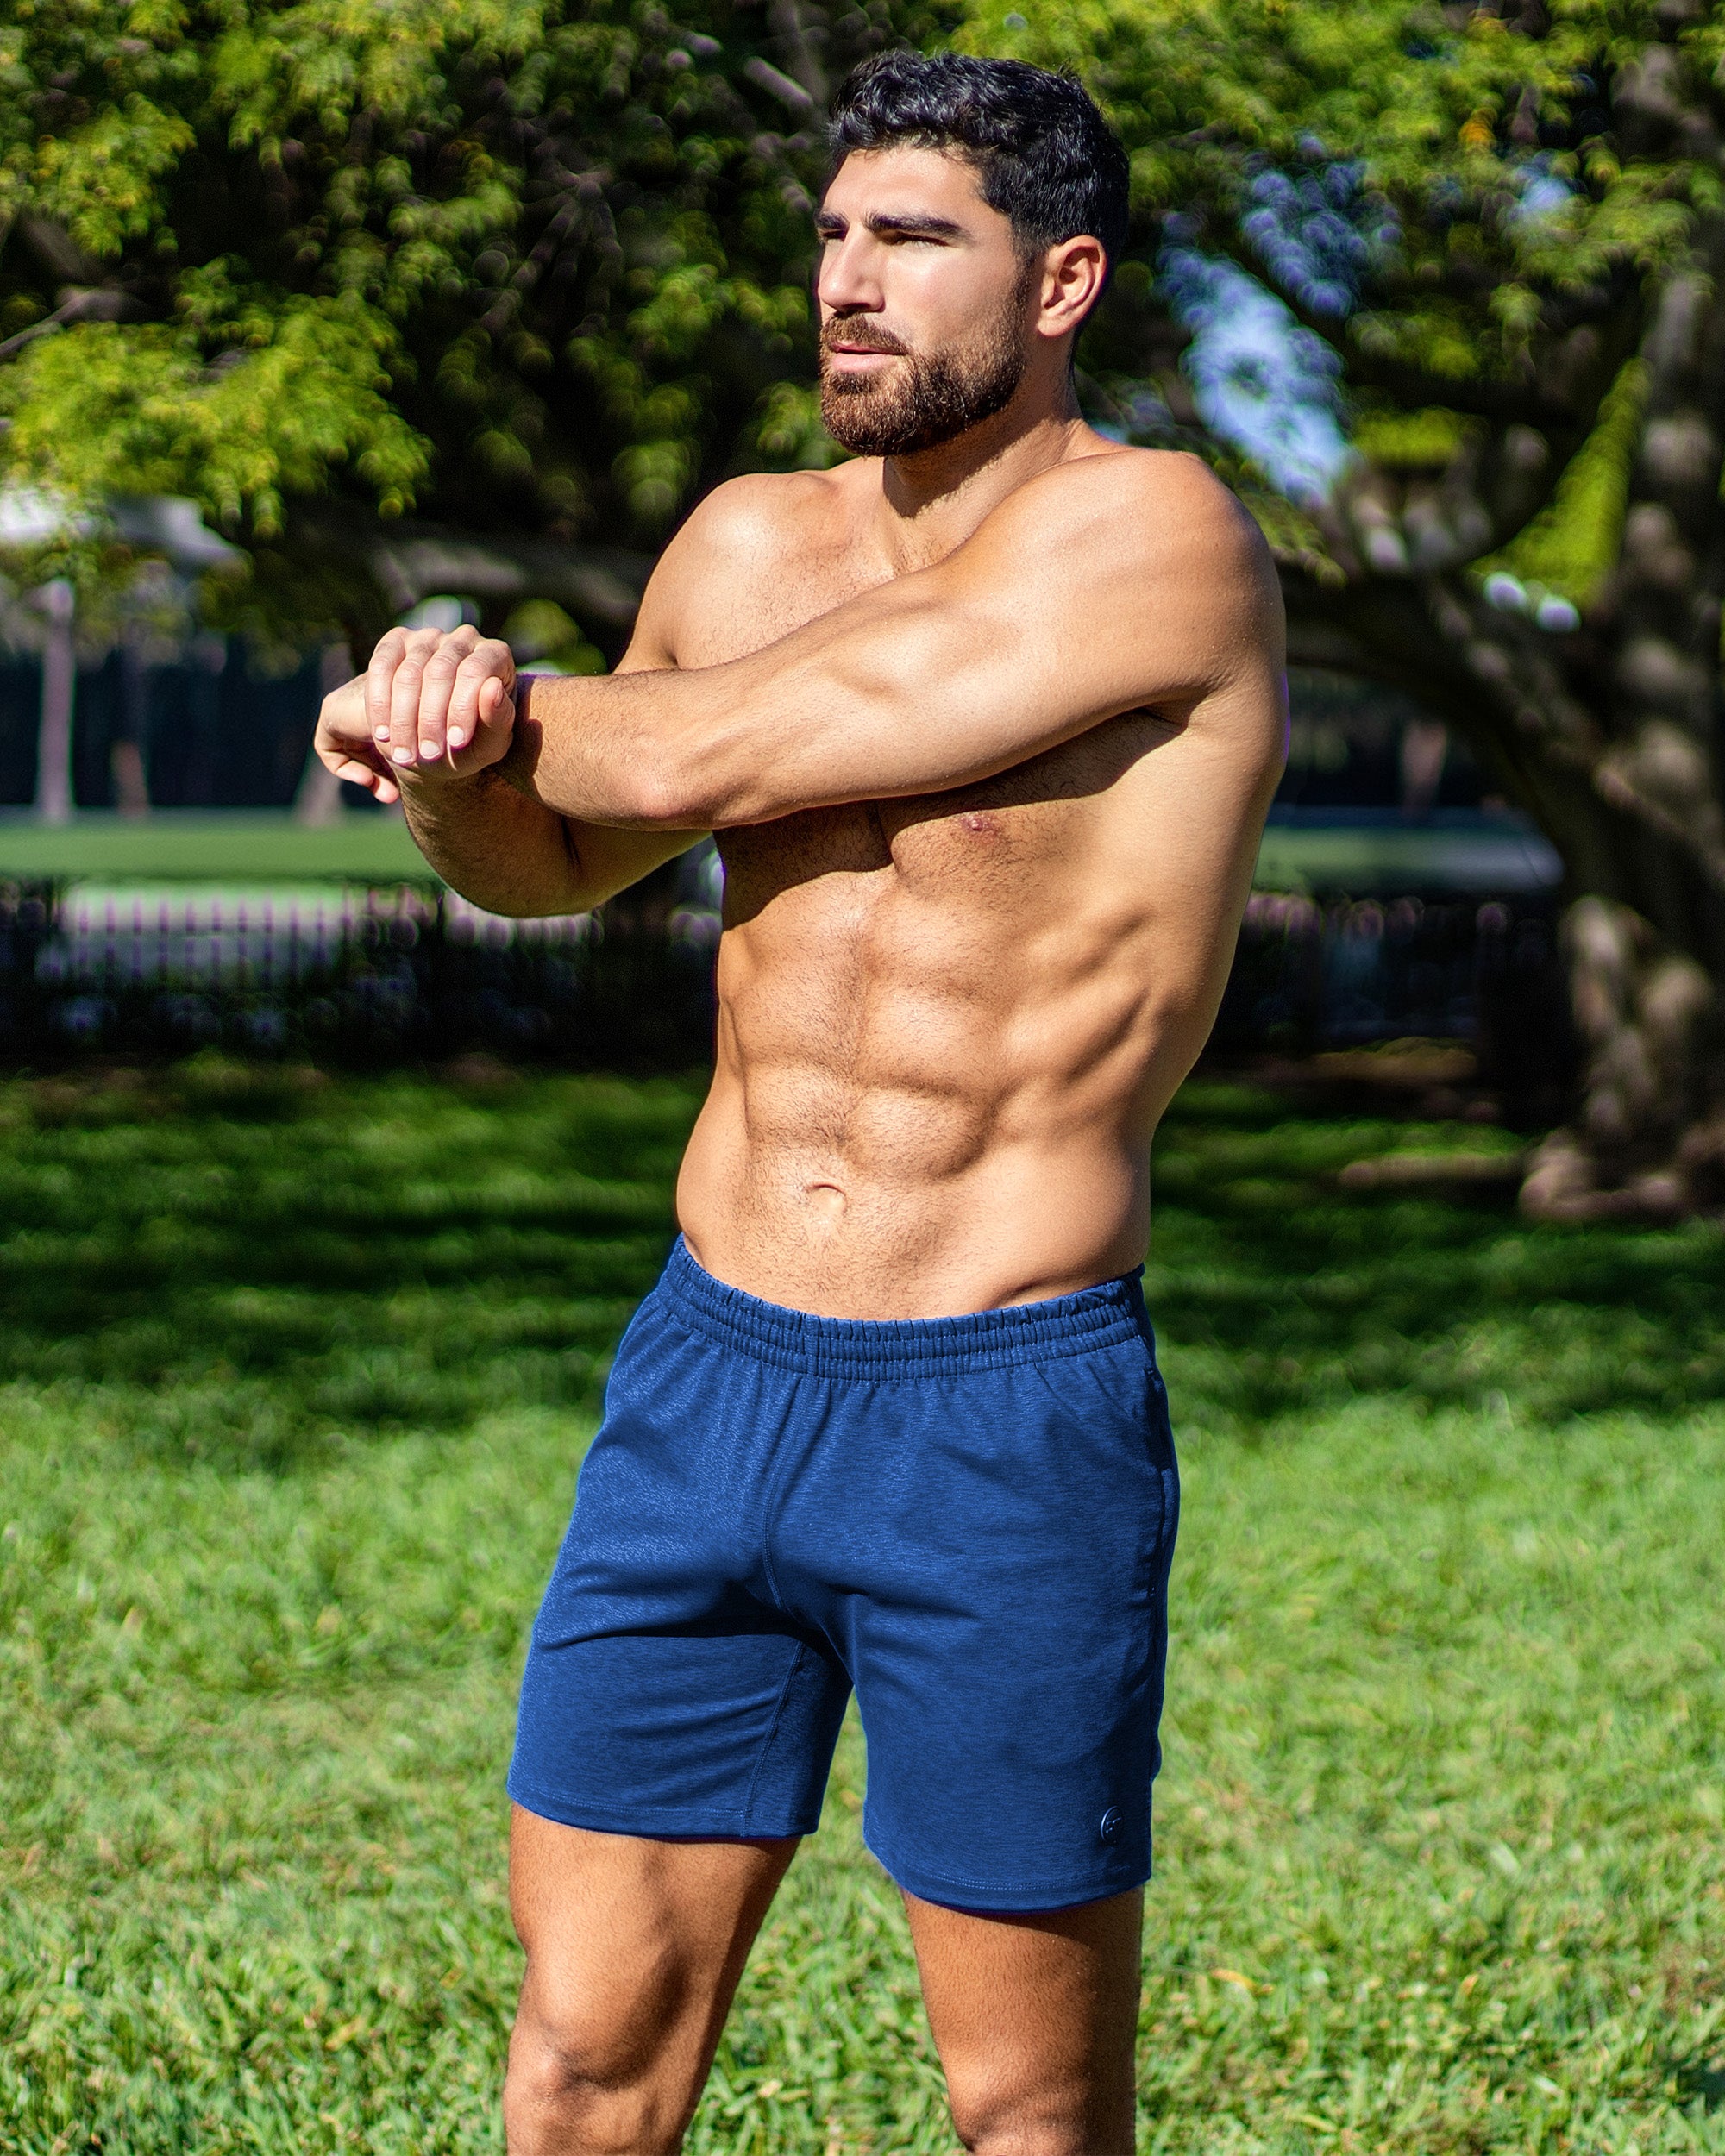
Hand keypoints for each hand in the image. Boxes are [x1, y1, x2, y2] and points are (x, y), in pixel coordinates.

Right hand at [314, 627, 517, 803]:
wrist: (437, 743)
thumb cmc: (472, 743)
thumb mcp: (489, 744)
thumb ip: (498, 721)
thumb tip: (493, 689)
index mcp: (495, 654)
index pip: (474, 672)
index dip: (463, 708)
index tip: (456, 743)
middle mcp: (462, 639)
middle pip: (439, 672)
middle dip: (431, 719)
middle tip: (428, 756)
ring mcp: (427, 638)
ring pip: (408, 673)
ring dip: (403, 720)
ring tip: (404, 755)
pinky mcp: (396, 643)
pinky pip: (381, 667)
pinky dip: (379, 704)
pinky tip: (383, 735)